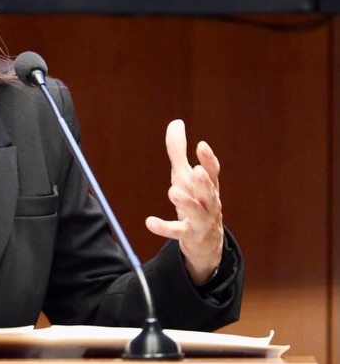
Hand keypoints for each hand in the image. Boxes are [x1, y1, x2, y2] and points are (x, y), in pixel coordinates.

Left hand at [145, 119, 223, 284]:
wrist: (206, 241)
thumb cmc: (194, 199)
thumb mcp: (185, 175)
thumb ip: (178, 151)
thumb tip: (176, 122)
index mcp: (209, 186)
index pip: (213, 172)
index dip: (208, 159)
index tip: (201, 145)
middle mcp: (210, 203)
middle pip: (210, 192)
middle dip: (204, 181)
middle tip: (196, 170)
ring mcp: (202, 221)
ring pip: (198, 213)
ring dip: (187, 203)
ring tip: (172, 192)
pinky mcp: (190, 235)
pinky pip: (178, 232)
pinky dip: (164, 227)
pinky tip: (149, 222)